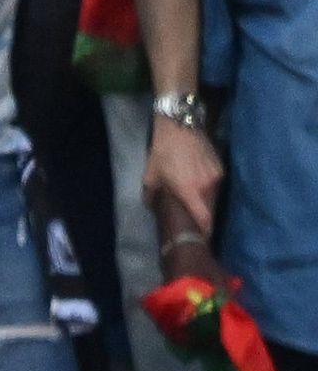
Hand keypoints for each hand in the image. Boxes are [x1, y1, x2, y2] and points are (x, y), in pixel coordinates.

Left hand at [145, 107, 225, 253]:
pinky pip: (215, 189)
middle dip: (203, 223)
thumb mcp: (150, 180)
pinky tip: (198, 196)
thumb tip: (158, 213)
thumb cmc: (162, 154)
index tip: (200, 243)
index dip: (204, 233)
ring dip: (205, 209)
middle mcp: (208, 186)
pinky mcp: (220, 169)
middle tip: (193, 232)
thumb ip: (154, 200)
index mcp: (190, 190)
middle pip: (210, 212)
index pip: (204, 219)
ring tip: (195, 215)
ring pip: (213, 200)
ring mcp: (217, 177)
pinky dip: (207, 195)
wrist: (180, 127)